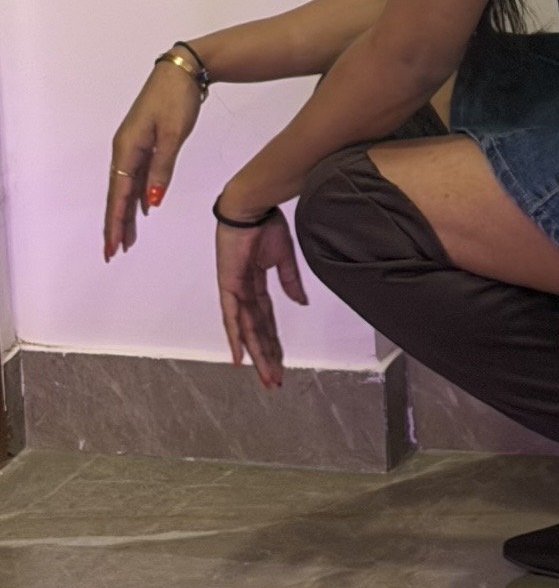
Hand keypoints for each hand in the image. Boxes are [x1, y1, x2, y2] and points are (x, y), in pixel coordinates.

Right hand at [104, 61, 203, 260]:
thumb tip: (151, 202)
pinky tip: (142, 208)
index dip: (115, 222)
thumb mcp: (173, 134)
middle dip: (115, 223)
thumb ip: (162, 168)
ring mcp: (134, 145)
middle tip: (114, 252)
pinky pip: (137, 175)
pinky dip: (138, 194)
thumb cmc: (177, 99)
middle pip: (117, 193)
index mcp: (127, 148)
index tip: (112, 247)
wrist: (182, 69)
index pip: (118, 194)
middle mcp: (125, 149)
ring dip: (127, 212)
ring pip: (127, 186)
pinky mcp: (145, 141)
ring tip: (127, 239)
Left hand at [215, 209, 309, 387]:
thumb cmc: (266, 224)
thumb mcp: (284, 256)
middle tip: (275, 380)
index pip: (267, 319)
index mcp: (256, 283)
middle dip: (267, 357)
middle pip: (258, 331)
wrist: (252, 207)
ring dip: (258, 355)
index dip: (274, 341)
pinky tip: (240, 358)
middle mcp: (244, 292)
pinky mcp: (229, 285)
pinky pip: (231, 316)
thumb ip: (290, 282)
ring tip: (268, 376)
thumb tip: (301, 303)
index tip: (282, 361)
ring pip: (248, 330)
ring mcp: (235, 290)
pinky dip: (235, 337)